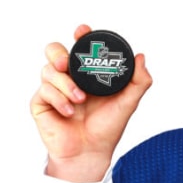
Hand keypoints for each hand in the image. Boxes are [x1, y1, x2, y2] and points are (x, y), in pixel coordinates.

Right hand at [30, 24, 152, 182]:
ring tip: (79, 99)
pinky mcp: (41, 103)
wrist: (91, 151)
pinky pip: (44, 91)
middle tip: (67, 63)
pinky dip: (59, 100)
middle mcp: (69, 77)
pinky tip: (69, 112)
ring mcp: (53, 89)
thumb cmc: (108, 127)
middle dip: (59, 52)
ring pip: (48, 70)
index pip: (81, 47)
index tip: (83, 31)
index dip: (80, 35)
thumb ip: (139, 81)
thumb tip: (141, 56)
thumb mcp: (129, 103)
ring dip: (64, 83)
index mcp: (88, 73)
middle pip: (54, 50)